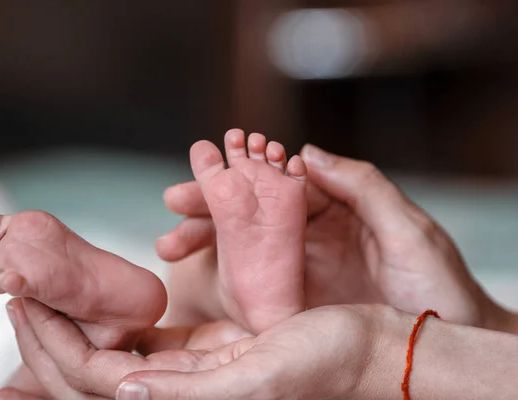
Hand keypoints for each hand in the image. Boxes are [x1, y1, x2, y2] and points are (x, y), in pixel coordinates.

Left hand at [0, 298, 378, 399]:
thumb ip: (193, 391)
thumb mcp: (260, 377)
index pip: (100, 382)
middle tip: (17, 296)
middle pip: (93, 374)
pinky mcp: (203, 352)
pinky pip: (144, 342)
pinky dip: (112, 323)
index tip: (24, 306)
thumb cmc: (326, 363)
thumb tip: (125, 393)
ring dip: (75, 329)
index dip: (56, 347)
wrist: (363, 348)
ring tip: (45, 294)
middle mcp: (182, 392)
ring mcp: (189, 373)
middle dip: (49, 339)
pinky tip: (97, 301)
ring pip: (112, 357)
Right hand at [158, 143, 503, 328]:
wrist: (441, 347)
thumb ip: (362, 187)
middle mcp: (315, 236)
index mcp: (339, 209)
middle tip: (173, 204)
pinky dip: (226, 281)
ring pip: (247, 248)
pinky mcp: (298, 304)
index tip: (207, 168)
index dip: (244, 175)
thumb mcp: (408, 229)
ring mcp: (304, 270)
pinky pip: (256, 287)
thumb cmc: (440, 287)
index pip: (280, 183)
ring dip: (208, 242)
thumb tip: (305, 151)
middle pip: (255, 213)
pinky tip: (199, 278)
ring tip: (170, 245)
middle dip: (212, 206)